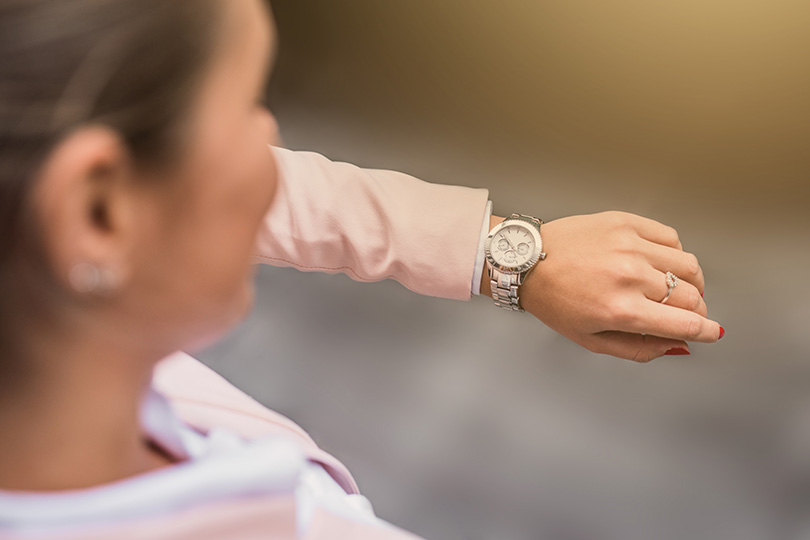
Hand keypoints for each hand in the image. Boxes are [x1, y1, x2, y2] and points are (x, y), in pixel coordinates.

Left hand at [482, 211, 723, 361]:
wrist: (527, 261)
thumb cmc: (554, 301)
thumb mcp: (592, 339)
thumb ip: (640, 349)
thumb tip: (678, 346)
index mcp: (621, 310)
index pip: (686, 323)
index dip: (706, 331)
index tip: (712, 332)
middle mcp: (629, 276)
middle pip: (691, 296)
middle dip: (694, 311)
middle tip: (683, 313)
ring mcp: (630, 245)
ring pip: (689, 265)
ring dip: (691, 282)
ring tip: (675, 288)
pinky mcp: (626, 223)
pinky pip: (671, 238)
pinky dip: (673, 254)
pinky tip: (658, 263)